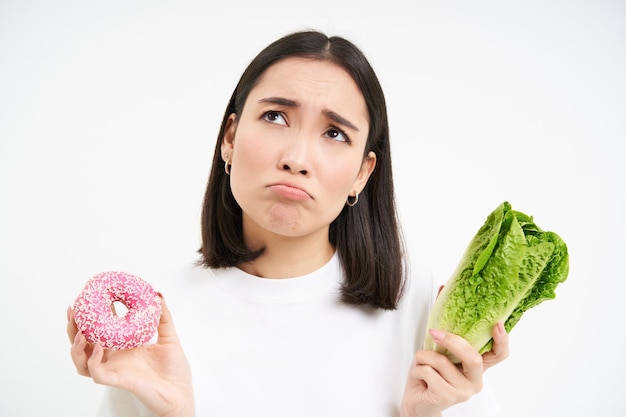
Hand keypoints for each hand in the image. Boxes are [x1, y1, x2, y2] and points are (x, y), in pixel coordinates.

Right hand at [67, 295, 194, 416]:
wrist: (180, 391)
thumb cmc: (175, 368)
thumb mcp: (169, 336)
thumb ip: (163, 316)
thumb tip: (157, 295)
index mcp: (122, 345)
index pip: (99, 328)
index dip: (90, 315)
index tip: (87, 297)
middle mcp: (114, 356)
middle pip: (83, 343)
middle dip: (74, 328)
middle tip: (73, 311)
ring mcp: (114, 368)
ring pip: (82, 361)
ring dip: (76, 346)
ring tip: (80, 332)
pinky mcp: (117, 380)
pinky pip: (97, 373)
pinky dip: (93, 361)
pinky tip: (98, 348)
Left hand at [401, 322, 508, 416]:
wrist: (417, 403)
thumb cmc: (429, 376)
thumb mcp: (443, 355)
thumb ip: (451, 344)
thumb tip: (446, 322)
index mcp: (477, 368)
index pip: (499, 355)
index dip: (502, 340)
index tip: (497, 324)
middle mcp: (474, 381)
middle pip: (473, 357)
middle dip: (452, 341)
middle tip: (435, 333)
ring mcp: (462, 391)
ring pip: (442, 361)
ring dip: (424, 356)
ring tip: (421, 362)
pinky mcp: (447, 397)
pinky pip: (428, 372)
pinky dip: (418, 368)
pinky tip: (420, 377)